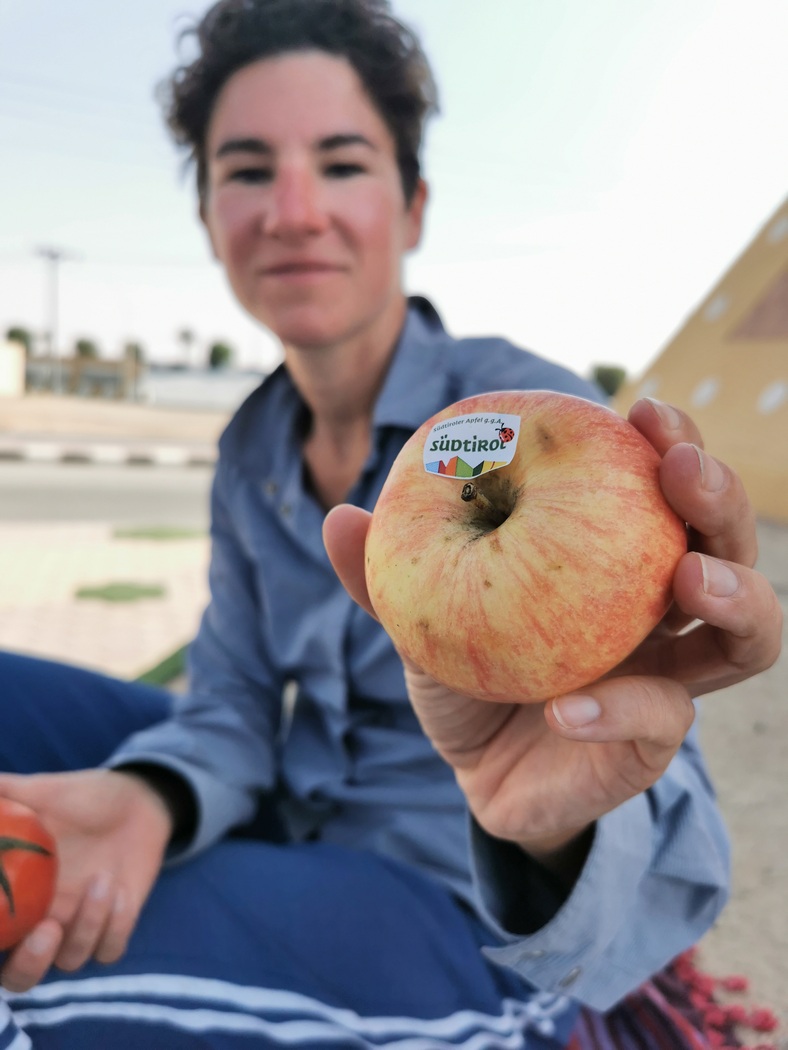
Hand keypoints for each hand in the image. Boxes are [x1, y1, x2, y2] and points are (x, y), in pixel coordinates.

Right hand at [0, 769, 172, 991]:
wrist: (137, 799)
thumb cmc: (82, 798)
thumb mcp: (42, 792)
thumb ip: (7, 793)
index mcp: (17, 896)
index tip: (0, 926)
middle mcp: (43, 919)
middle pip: (20, 976)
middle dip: (29, 965)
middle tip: (47, 930)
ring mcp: (80, 925)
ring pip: (71, 959)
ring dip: (87, 927)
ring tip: (102, 879)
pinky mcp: (116, 923)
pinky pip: (111, 949)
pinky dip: (116, 928)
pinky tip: (121, 892)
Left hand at [323, 398, 781, 876]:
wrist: (476, 771)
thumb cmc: (467, 671)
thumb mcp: (425, 614)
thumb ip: (391, 571)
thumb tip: (341, 515)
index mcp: (613, 561)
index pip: (662, 492)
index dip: (671, 446)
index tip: (645, 412)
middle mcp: (657, 609)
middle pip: (727, 544)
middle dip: (720, 500)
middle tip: (683, 470)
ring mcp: (667, 674)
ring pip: (749, 635)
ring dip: (734, 596)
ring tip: (689, 578)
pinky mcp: (650, 741)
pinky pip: (660, 719)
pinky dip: (619, 709)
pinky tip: (567, 709)